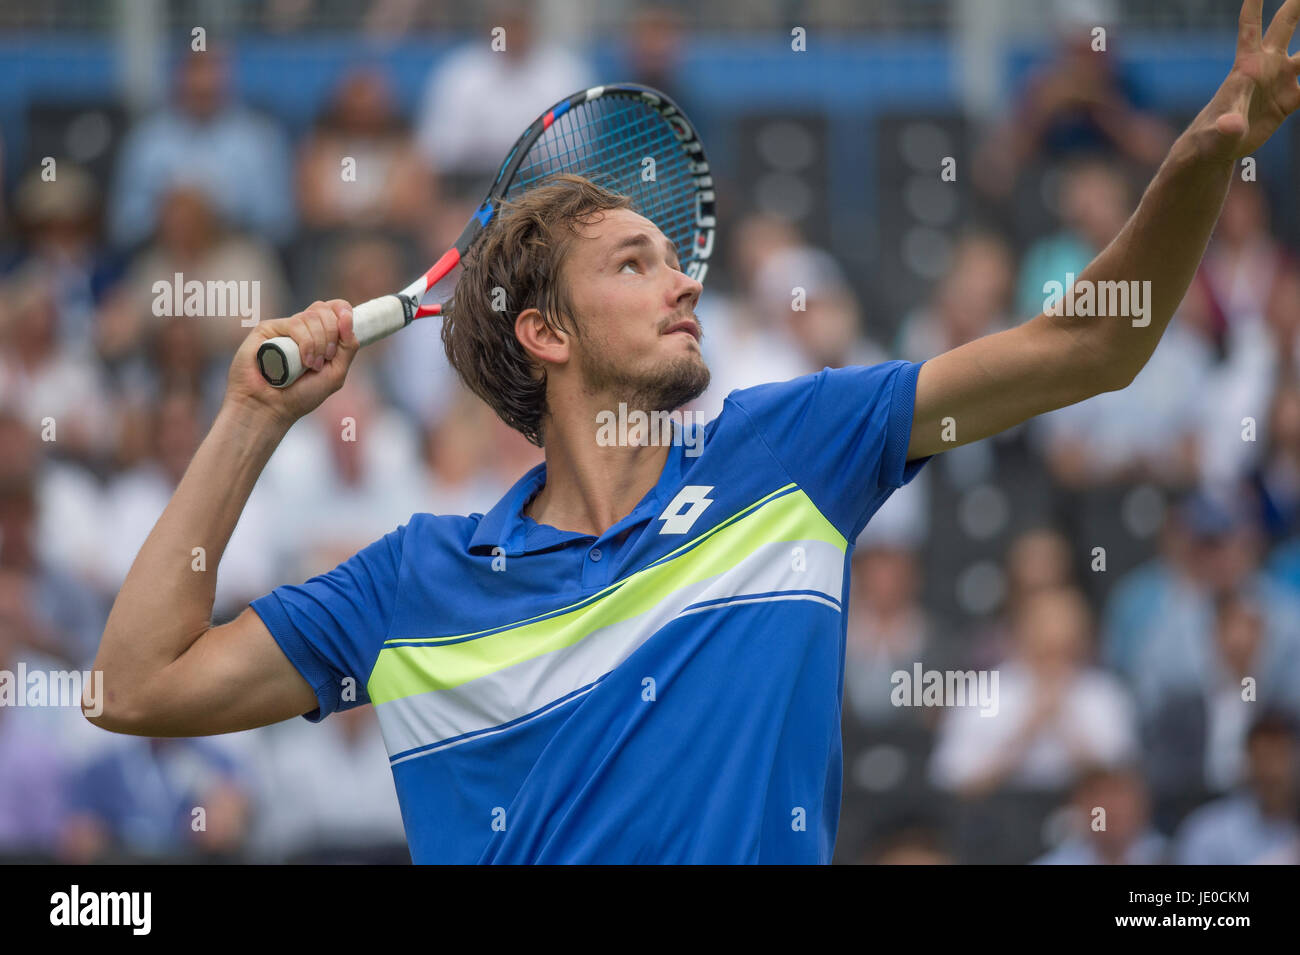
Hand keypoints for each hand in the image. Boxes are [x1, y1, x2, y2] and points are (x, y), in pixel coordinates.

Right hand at [223, 300, 357, 427]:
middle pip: (325, 310)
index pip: (336, 308)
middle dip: (332, 334)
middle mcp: (302, 328)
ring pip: (312, 316)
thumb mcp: (335, 373)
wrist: (271, 407)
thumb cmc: (302, 395)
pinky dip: (306, 343)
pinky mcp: (268, 329)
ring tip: (310, 365)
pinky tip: (302, 361)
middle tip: (325, 359)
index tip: (346, 328)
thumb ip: (348, 347)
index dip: (343, 312)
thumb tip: (348, 317)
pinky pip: (296, 324)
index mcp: (320, 335)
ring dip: (319, 343)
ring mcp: (285, 328)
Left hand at [1194, 0, 1299, 160]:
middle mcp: (1266, 67)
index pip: (1250, 28)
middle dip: (1297, 5)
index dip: (1253, 6)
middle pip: (1285, 26)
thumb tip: (1231, 126)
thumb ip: (1227, 127)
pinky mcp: (1289, 100)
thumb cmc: (1210, 137)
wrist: (1216, 150)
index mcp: (1246, 66)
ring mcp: (1280, 81)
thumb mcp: (1219, 132)